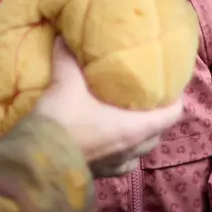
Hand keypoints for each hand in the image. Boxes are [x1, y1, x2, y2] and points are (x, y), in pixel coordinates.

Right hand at [33, 39, 182, 176]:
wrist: (37, 162)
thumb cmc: (62, 122)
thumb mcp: (66, 85)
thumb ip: (68, 59)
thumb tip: (65, 37)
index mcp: (135, 127)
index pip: (172, 114)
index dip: (175, 99)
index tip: (170, 87)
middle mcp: (131, 149)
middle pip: (157, 132)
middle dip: (155, 117)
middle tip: (145, 99)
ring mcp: (117, 165)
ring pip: (140, 151)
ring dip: (139, 137)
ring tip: (129, 121)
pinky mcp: (100, 175)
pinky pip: (121, 165)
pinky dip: (120, 153)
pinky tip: (108, 143)